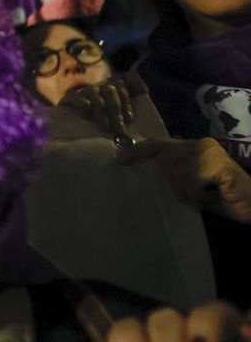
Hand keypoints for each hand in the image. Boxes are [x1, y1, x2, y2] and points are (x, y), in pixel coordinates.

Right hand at [59, 75, 140, 136]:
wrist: (73, 131)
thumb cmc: (102, 126)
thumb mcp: (120, 117)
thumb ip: (132, 102)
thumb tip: (145, 89)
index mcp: (112, 89)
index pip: (122, 87)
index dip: (127, 102)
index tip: (130, 119)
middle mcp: (99, 87)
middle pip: (110, 92)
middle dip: (116, 112)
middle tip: (120, 131)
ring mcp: (83, 91)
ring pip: (94, 94)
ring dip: (101, 112)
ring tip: (105, 128)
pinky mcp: (67, 98)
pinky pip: (74, 95)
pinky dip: (81, 103)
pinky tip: (86, 115)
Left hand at [118, 138, 250, 222]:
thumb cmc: (221, 196)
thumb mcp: (192, 183)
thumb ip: (175, 172)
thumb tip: (149, 167)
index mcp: (193, 147)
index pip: (159, 144)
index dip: (138, 150)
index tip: (120, 160)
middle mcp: (200, 144)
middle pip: (165, 161)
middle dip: (174, 183)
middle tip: (193, 194)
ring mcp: (209, 151)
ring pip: (176, 173)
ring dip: (187, 192)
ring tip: (204, 196)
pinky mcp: (217, 164)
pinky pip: (191, 180)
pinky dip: (197, 194)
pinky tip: (210, 198)